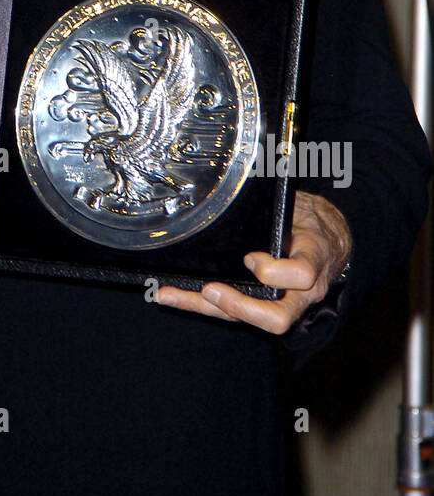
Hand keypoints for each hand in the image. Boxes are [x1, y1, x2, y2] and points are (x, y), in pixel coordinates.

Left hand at [154, 189, 351, 333]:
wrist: (327, 245)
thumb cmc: (311, 224)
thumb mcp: (306, 209)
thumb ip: (283, 206)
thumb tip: (254, 176)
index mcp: (314, 261)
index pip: (302, 276)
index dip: (273, 271)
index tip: (251, 258)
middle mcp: (302, 293)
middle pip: (277, 317)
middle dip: (240, 307)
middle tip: (212, 289)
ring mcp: (280, 303)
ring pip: (246, 319)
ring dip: (205, 307)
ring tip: (171, 293)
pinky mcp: (259, 305)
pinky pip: (230, 312)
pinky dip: (196, 304)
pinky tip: (169, 294)